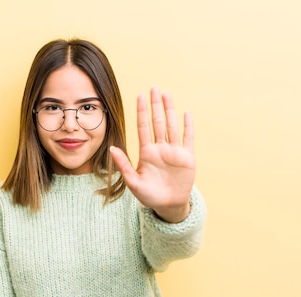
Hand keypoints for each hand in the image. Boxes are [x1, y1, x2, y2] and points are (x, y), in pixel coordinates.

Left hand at [110, 87, 195, 222]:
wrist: (168, 206)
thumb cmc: (149, 196)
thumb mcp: (133, 182)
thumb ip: (124, 165)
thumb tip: (112, 148)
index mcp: (146, 152)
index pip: (143, 127)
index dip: (142, 111)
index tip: (140, 95)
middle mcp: (160, 148)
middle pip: (157, 122)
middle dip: (155, 105)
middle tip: (154, 87)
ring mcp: (174, 151)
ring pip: (172, 126)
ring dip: (169, 110)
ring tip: (166, 94)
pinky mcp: (187, 157)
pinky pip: (188, 138)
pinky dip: (188, 126)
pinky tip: (186, 113)